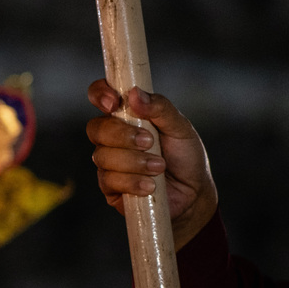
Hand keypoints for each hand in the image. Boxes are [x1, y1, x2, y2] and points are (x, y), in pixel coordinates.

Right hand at [85, 80, 218, 247]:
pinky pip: (109, 180)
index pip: (100, 96)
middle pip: (96, 128)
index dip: (100, 94)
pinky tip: (150, 185)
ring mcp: (108, 162)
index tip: (114, 103)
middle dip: (123, 135)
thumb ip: (160, 108)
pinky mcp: (109, 186)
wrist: (193, 193)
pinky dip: (133, 182)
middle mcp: (112, 137)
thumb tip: (135, 94)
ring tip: (159, 167)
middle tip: (150, 142)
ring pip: (103, 156)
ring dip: (134, 162)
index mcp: (126, 115)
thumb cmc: (185, 157)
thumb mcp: (181, 128)